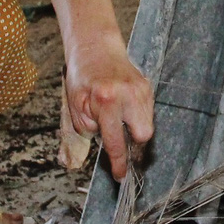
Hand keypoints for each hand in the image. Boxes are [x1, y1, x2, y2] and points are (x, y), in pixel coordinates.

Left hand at [65, 30, 153, 178]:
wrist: (95, 48)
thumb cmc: (82, 76)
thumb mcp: (75, 104)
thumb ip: (88, 127)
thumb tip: (106, 143)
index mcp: (107, 100)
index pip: (116, 140)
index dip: (118, 162)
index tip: (120, 175)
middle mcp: (128, 94)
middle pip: (144, 135)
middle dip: (133, 142)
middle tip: (119, 138)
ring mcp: (141, 89)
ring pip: (147, 124)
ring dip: (134, 128)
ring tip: (117, 117)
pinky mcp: (147, 86)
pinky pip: (147, 112)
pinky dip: (136, 116)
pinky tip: (123, 108)